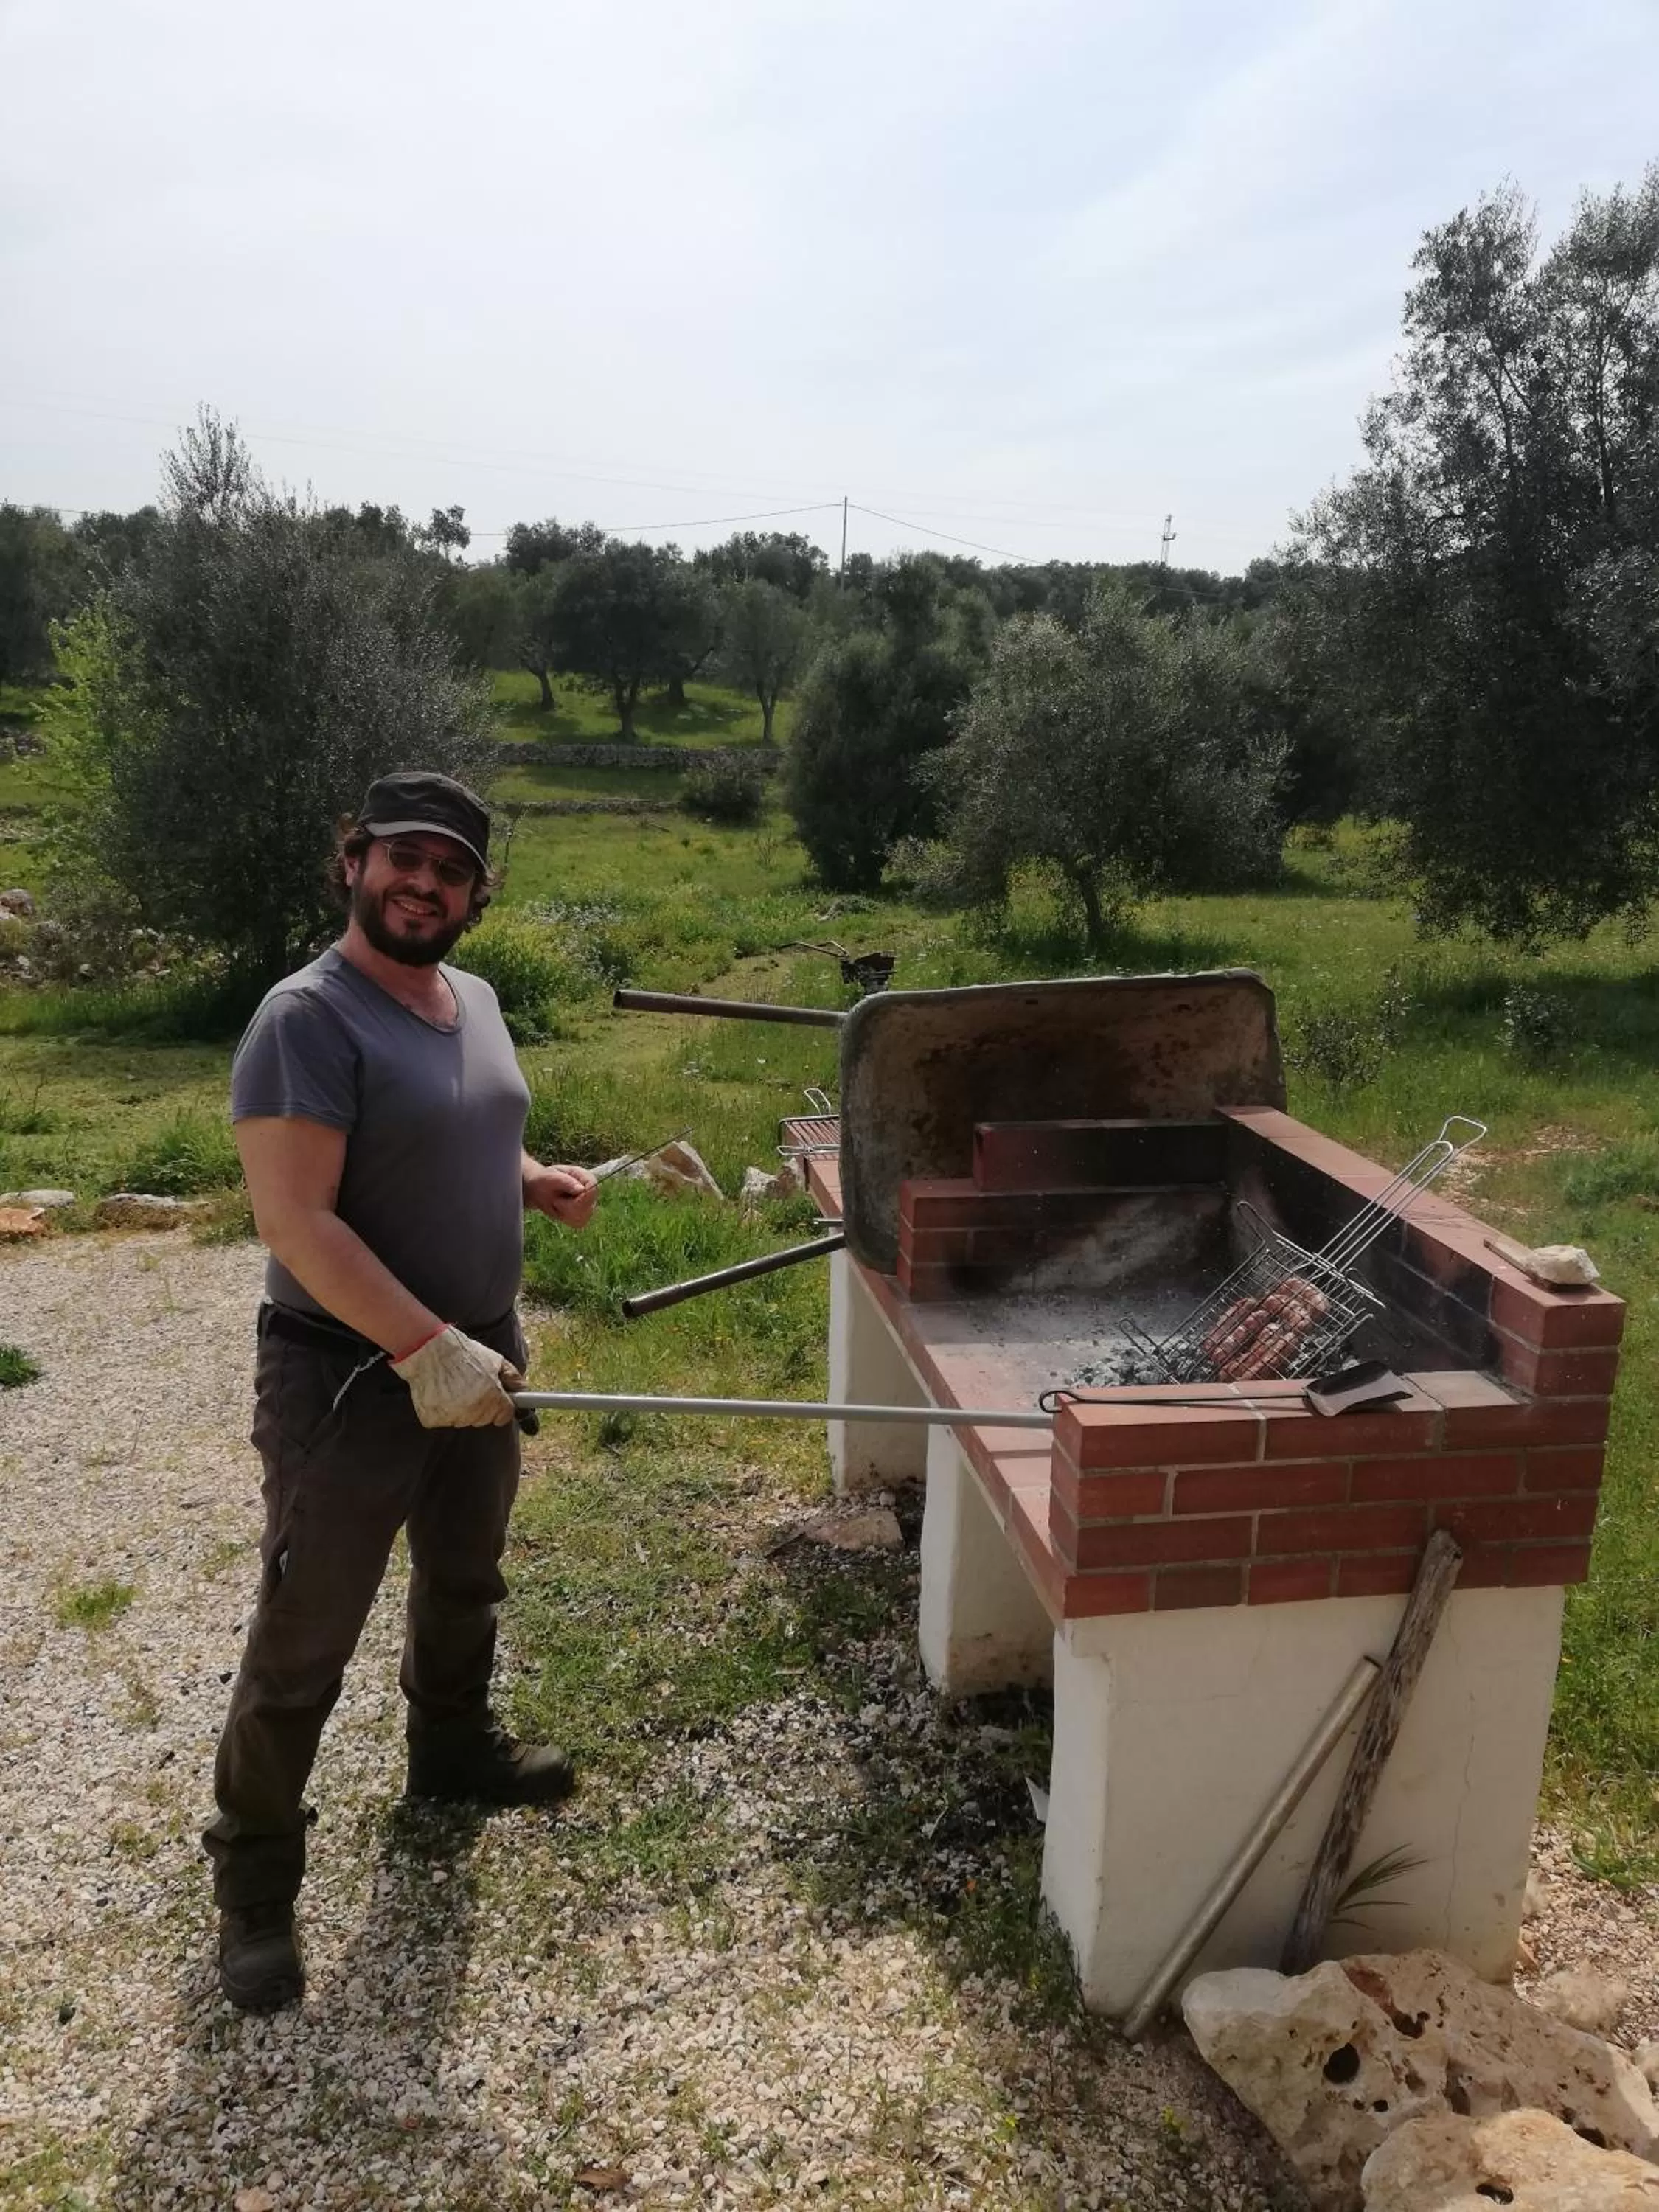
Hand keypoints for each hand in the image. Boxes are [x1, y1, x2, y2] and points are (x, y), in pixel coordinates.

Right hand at [392, 1326, 522, 1427]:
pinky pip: (443, 1420)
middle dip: (481, 1406)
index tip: (495, 1400)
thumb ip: (513, 1378)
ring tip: (453, 1387)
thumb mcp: (495, 1360)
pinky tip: (440, 1393)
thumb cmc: (462, 1353)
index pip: (504, 1416)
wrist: (429, 1349)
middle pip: (483, 1419)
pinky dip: (442, 1411)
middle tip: (470, 1386)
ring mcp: (452, 1416)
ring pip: (463, 1421)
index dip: (501, 1406)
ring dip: (461, 1410)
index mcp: (491, 1397)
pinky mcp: (433, 1419)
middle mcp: (473, 1410)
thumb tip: (524, 1391)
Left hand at [525, 1162, 597, 1228]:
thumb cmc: (545, 1179)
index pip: (593, 1189)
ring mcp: (588, 1203)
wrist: (538, 1189)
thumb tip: (582, 1189)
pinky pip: (579, 1223)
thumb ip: (566, 1182)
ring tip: (557, 1205)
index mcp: (584, 1176)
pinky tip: (560, 1211)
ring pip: (584, 1217)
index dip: (581, 1199)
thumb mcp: (551, 1177)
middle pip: (589, 1206)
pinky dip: (566, 1219)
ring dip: (566, 1214)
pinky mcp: (584, 1214)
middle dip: (568, 1207)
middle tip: (556, 1201)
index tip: (561, 1200)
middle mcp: (589, 1190)